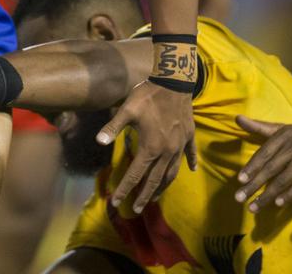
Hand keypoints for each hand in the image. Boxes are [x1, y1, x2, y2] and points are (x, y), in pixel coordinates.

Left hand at [96, 81, 195, 212]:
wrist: (174, 82)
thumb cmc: (147, 95)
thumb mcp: (127, 110)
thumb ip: (113, 127)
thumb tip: (98, 141)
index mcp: (150, 147)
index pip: (135, 175)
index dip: (125, 189)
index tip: (117, 203)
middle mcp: (167, 151)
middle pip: (155, 180)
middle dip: (143, 196)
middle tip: (135, 209)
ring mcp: (180, 145)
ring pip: (172, 172)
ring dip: (163, 186)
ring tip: (156, 196)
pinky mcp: (189, 136)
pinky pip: (190, 154)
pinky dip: (190, 163)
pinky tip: (192, 170)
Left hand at [234, 116, 291, 211]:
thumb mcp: (281, 130)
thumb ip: (259, 127)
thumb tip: (237, 118)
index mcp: (283, 137)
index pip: (263, 153)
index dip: (251, 167)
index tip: (240, 180)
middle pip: (270, 169)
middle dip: (254, 185)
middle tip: (239, 198)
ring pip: (283, 181)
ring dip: (267, 196)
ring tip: (253, 207)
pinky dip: (288, 196)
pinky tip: (277, 204)